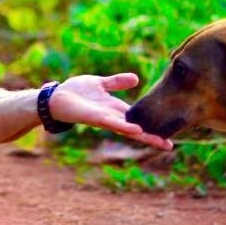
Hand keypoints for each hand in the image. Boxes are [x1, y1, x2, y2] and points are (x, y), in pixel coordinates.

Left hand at [50, 73, 172, 150]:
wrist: (56, 97)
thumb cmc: (76, 91)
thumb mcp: (100, 83)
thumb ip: (117, 82)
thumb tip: (136, 79)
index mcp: (115, 109)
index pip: (137, 120)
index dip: (151, 126)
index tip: (167, 134)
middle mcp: (112, 117)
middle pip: (135, 129)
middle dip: (151, 137)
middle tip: (169, 145)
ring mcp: (104, 119)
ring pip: (126, 130)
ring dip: (142, 135)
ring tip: (158, 141)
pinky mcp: (94, 118)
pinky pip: (112, 123)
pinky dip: (124, 127)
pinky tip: (136, 130)